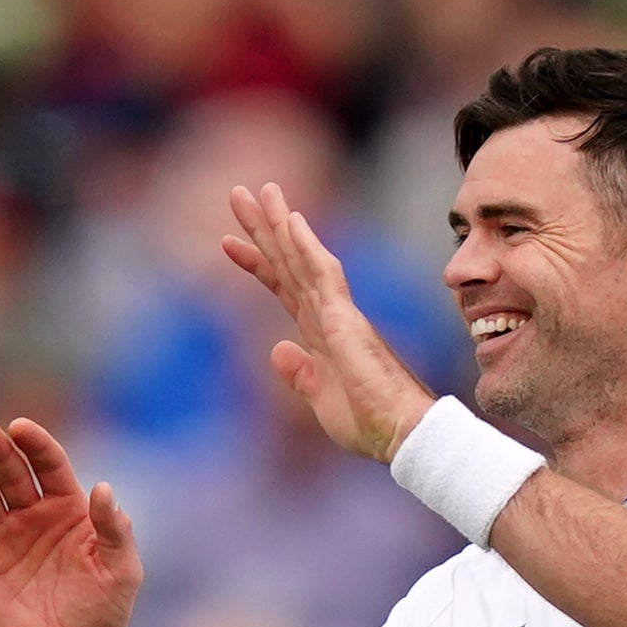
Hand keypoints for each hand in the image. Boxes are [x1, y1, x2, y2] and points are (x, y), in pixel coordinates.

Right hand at [0, 417, 142, 626]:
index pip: (48, 466)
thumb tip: (103, 488)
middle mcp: (33, 519)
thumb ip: (115, 529)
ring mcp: (4, 541)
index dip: (35, 444)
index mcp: (68, 512)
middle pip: (12, 474)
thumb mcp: (122, 571)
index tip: (20, 427)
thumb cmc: (103, 614)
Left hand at [218, 182, 436, 463]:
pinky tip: (291, 221)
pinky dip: (306, 247)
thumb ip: (300, 374)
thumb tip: (278, 349)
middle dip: (262, 229)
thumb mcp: (319, 399)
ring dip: (280, 224)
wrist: (400, 434)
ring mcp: (338, 313)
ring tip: (260, 191)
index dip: (257, 263)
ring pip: (303, 258)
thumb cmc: (369, 422)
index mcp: (321, 333)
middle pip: (288, 262)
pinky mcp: (346, 321)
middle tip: (238, 193)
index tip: (226, 242)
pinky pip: (324, 275)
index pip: (283, 287)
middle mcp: (329, 314)